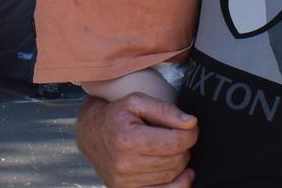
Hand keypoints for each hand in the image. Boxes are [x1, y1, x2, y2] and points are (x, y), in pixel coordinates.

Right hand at [76, 95, 197, 187]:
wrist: (90, 135)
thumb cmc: (115, 115)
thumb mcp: (136, 102)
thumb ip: (165, 109)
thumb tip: (191, 123)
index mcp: (126, 139)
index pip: (174, 142)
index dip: (190, 134)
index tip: (191, 127)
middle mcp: (124, 164)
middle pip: (175, 161)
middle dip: (185, 147)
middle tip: (181, 136)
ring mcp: (124, 182)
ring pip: (171, 176)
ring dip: (180, 162)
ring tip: (173, 149)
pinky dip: (178, 184)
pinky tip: (181, 173)